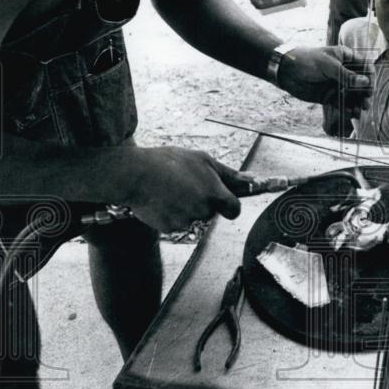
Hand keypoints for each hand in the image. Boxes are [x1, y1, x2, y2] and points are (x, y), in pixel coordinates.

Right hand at [119, 147, 244, 231]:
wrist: (136, 173)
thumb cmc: (171, 162)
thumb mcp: (203, 160)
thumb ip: (229, 174)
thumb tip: (251, 179)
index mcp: (215, 194)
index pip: (234, 209)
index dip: (230, 205)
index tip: (224, 199)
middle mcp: (203, 210)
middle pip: (211, 212)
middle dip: (203, 202)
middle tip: (188, 186)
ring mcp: (186, 221)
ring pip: (193, 218)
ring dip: (186, 207)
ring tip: (171, 189)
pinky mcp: (169, 228)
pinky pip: (176, 223)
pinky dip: (171, 214)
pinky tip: (161, 199)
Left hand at [277, 45, 371, 112]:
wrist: (285, 70)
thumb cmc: (307, 60)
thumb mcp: (328, 66)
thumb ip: (347, 76)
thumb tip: (366, 82)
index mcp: (345, 57)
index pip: (364, 66)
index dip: (370, 77)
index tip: (370, 88)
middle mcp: (343, 71)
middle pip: (360, 84)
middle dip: (364, 94)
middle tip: (365, 104)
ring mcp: (336, 84)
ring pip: (352, 95)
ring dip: (356, 104)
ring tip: (358, 112)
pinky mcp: (329, 95)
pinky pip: (341, 103)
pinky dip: (346, 109)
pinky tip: (349, 114)